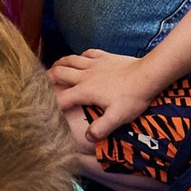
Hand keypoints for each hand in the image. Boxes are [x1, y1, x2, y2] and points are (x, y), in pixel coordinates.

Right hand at [50, 49, 166, 140]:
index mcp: (85, 91)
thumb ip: (102, 128)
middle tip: (41, 82)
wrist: (149, 75)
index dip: (50, 104)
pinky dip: (80, 56)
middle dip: (48, 77)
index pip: (61, 98)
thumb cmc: (134, 97)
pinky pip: (87, 53)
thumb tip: (87, 137)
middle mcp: (85, 75)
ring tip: (55, 67)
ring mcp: (94, 64)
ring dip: (60, 63)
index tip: (43, 109)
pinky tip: (81, 59)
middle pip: (59, 73)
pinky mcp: (105, 56)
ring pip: (70, 60)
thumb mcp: (118, 117)